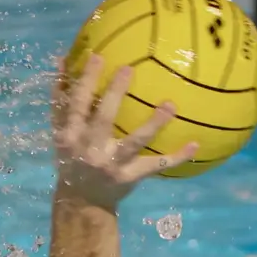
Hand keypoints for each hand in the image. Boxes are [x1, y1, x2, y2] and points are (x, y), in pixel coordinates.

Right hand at [52, 54, 196, 208]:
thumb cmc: (73, 157)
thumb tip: (63, 61)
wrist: (82, 200)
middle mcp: (90, 149)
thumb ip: (62, 100)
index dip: (85, 81)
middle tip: (129, 69)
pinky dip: (176, 157)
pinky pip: (156, 165)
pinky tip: (195, 145)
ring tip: (170, 105)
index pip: (76, 104)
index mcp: (70, 135)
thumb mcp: (62, 131)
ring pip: (134, 141)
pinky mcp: (131, 177)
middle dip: (114, 93)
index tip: (99, 57)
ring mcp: (112, 164)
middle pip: (103, 118)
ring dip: (153, 124)